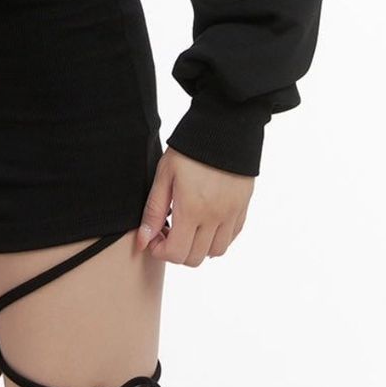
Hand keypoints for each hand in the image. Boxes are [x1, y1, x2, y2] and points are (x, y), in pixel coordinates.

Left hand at [135, 147, 253, 266]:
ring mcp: (231, 215)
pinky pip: (230, 238)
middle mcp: (214, 217)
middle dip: (177, 251)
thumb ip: (154, 210)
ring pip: (215, 252)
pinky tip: (205, 221)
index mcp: (192, 209)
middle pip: (195, 258)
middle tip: (168, 229)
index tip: (154, 235)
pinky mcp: (242, 208)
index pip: (176, 253)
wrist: (224, 128)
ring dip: (198, 247)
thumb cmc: (190, 149)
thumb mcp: (164, 174)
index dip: (160, 251)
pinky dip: (216, 238)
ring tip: (187, 225)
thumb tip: (143, 241)